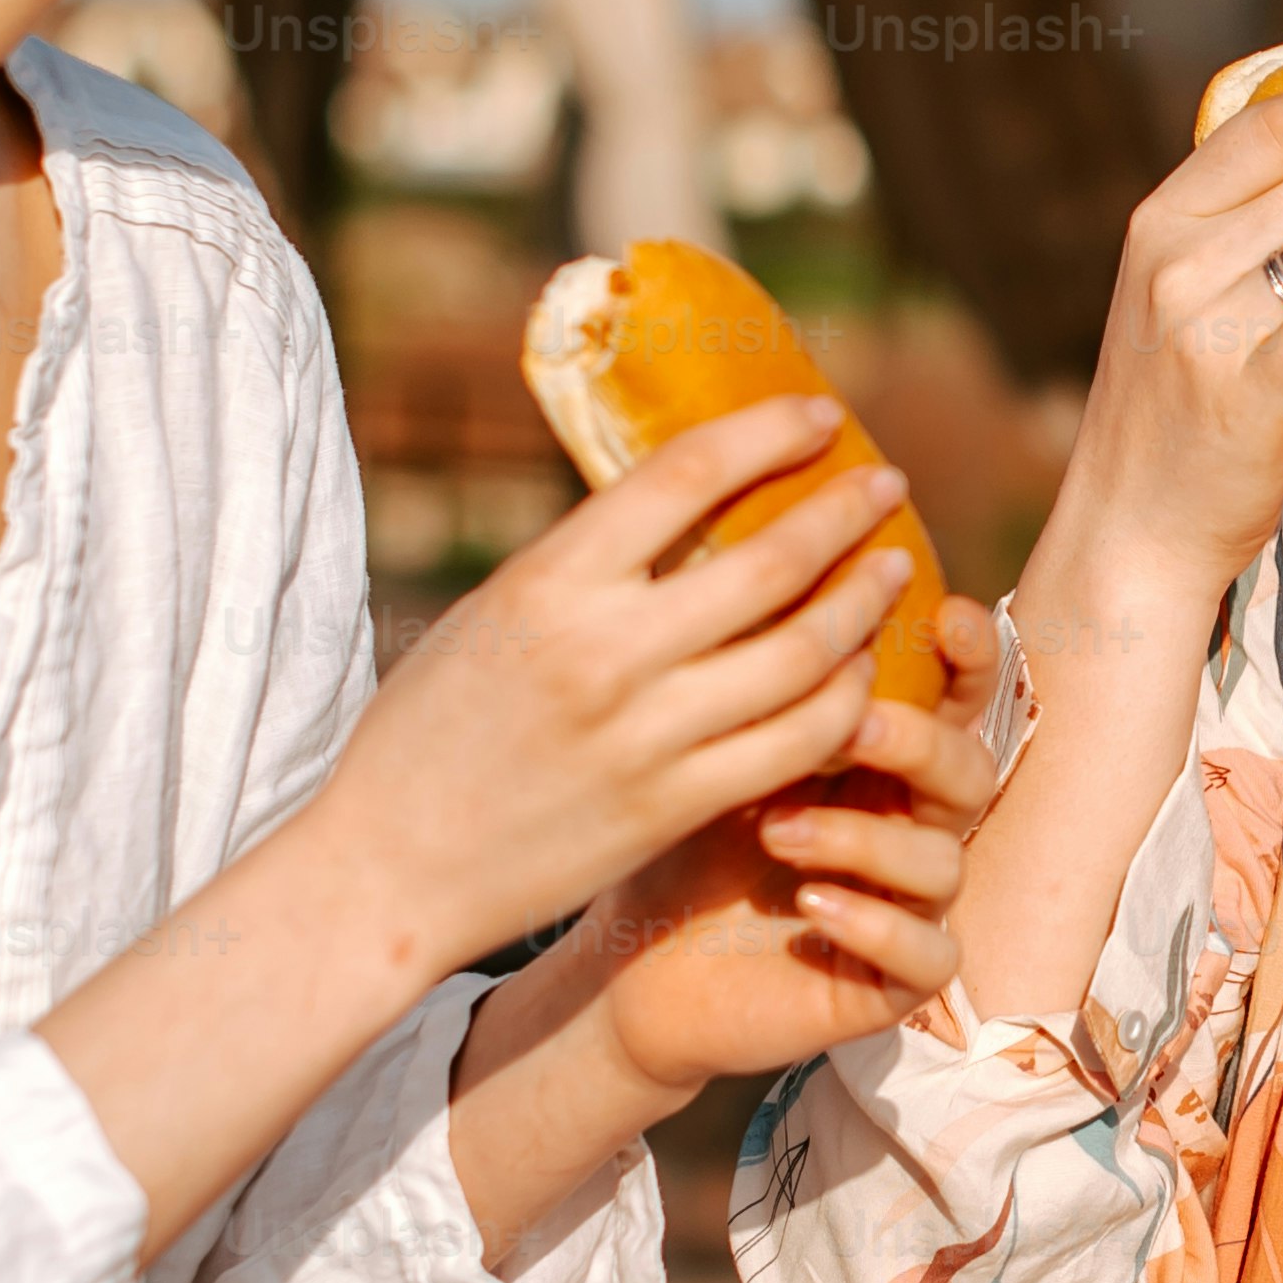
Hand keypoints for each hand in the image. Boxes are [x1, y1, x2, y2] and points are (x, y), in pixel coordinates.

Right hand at [314, 395, 921, 980]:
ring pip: (804, 655)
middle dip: (845, 513)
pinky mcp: (674, 808)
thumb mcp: (495, 616)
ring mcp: (647, 737)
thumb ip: (590, 568)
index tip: (818, 414)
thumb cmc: (432, 727)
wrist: (389, 867)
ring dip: (863, 603)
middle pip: (770, 563)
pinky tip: (860, 673)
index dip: (766, 433)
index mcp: (547, 584)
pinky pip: (796, 743)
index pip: (684, 475)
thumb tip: (687, 505)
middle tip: (885, 484)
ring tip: (893, 569)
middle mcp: (603, 654)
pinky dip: (845, 699)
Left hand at [547, 596, 1009, 1086]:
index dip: (969, 655)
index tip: (940, 616)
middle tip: (850, 725)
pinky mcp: (889, 981)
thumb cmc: (673, 838)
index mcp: (882, 758)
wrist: (629, 965)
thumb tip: (747, 553)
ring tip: (778, 830)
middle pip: (969, 769)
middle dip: (917, 741)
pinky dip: (877, 925)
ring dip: (866, 838)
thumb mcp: (705, 744)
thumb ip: (753, 673)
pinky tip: (810, 906)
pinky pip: (928, 953)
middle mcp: (911, 823)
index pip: (958, 695)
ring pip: (944, 860)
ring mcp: (907, 903)